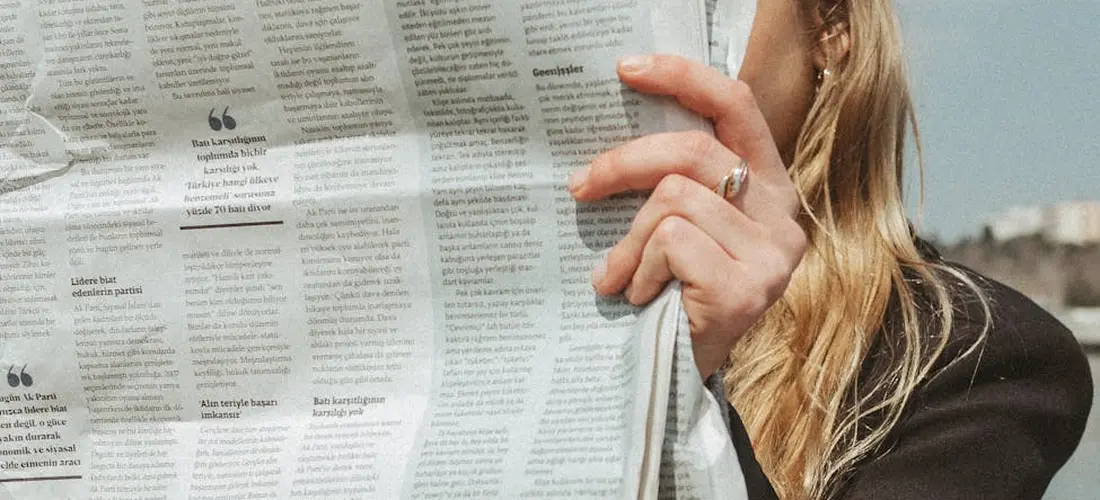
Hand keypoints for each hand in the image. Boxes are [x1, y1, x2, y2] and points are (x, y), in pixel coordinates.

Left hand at [568, 54, 807, 376]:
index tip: (627, 69)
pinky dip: (639, 269)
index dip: (683, 77)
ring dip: (629, 241)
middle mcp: (782, 214)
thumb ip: (674, 181)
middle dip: (622, 164)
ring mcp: (771, 254)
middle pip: (691, 152)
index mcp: (768, 185)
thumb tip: (615, 139)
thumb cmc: (674, 294)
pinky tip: (641, 298)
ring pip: (673, 200)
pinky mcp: (747, 288)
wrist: (682, 376)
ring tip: (620, 275)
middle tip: (580, 186)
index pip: (737, 105)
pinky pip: (670, 242)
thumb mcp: (681, 227)